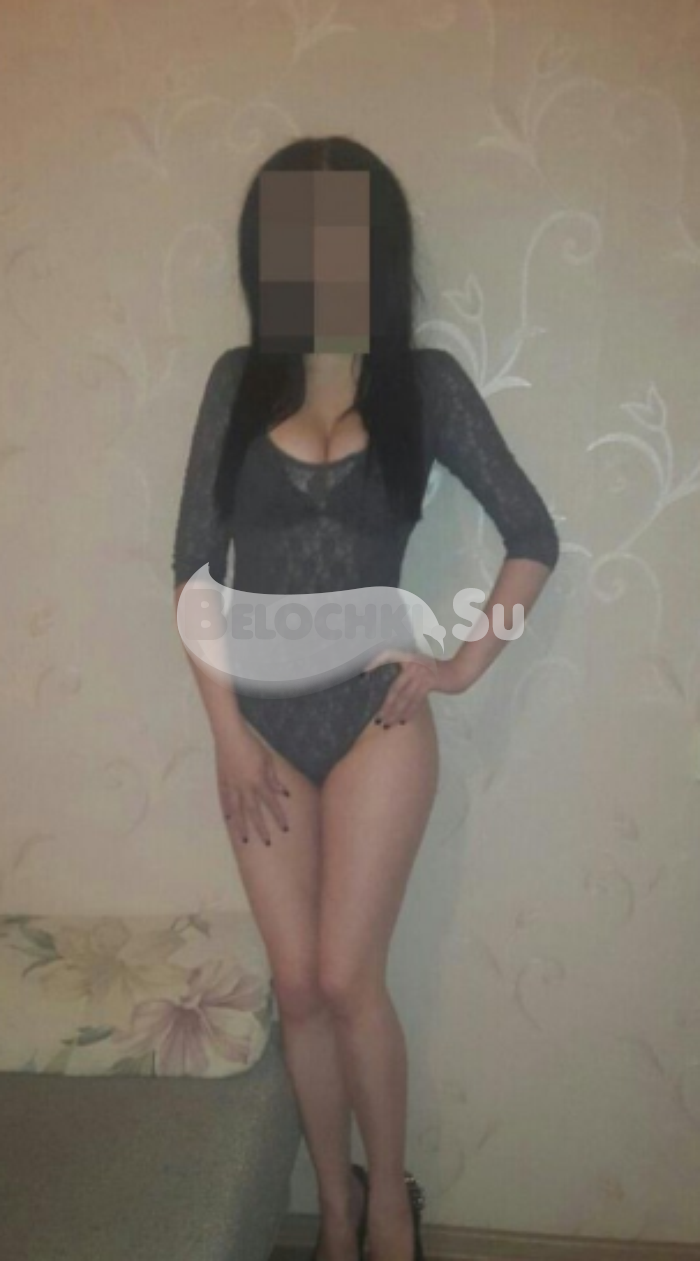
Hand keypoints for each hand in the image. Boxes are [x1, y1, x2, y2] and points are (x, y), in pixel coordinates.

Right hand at [214, 725, 290, 846]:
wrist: (229, 736)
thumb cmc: (251, 745)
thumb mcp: (267, 760)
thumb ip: (274, 779)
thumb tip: (283, 793)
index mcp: (259, 781)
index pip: (272, 803)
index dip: (279, 816)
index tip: (285, 829)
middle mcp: (246, 787)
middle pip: (255, 812)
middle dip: (262, 828)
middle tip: (267, 843)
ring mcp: (232, 786)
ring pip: (238, 811)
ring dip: (242, 826)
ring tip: (245, 839)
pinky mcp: (222, 782)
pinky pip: (225, 800)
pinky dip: (228, 810)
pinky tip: (229, 819)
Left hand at [362, 649, 471, 725]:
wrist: (460, 671)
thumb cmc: (440, 671)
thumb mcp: (423, 667)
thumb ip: (409, 674)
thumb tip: (396, 692)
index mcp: (409, 657)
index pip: (388, 654)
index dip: (375, 662)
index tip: (364, 674)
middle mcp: (413, 663)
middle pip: (394, 687)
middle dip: (386, 706)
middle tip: (378, 720)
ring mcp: (420, 672)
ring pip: (403, 697)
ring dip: (395, 712)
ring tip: (387, 724)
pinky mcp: (428, 682)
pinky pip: (415, 700)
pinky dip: (408, 712)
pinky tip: (403, 720)